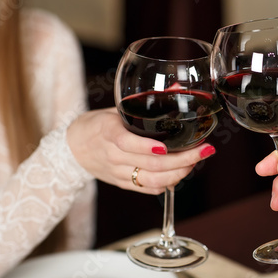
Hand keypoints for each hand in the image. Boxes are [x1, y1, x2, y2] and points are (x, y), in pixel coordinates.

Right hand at [67, 107, 215, 194]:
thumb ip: (145, 102)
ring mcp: (119, 173)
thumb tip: (177, 88)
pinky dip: (168, 183)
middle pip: (151, 165)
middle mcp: (114, 156)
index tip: (168, 147)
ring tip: (197, 161)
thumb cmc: (98, 125)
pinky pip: (148, 188)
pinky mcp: (123, 184)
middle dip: (183, 160)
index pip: (129, 144)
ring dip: (179, 173)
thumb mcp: (116, 109)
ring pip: (153, 180)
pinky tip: (182, 173)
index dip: (149, 148)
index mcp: (109, 133)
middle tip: (205, 150)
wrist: (73, 149)